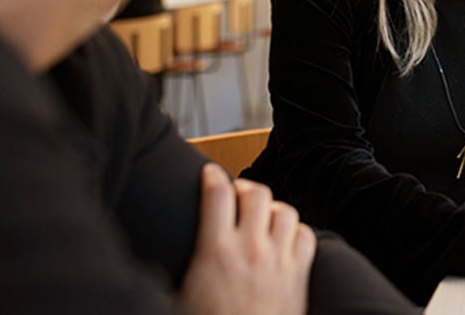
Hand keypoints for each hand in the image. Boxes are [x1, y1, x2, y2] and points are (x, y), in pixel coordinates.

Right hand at [181, 164, 316, 314]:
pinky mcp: (299, 275)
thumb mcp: (184, 292)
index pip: (217, 194)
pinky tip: (284, 238)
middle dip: (245, 188)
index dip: (212, 176)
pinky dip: (296, 231)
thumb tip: (158, 247)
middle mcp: (251, 250)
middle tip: (237, 195)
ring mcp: (279, 260)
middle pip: (256, 193)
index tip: (210, 173)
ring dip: (272, 208)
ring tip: (261, 216)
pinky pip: (307, 235)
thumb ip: (188, 259)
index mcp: (216, 252)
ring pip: (285, 210)